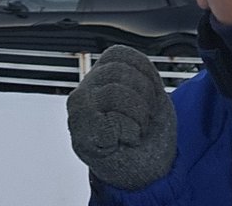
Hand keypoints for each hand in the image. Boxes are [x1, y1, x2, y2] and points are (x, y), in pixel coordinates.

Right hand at [67, 45, 175, 190]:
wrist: (149, 175)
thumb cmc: (150, 135)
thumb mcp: (152, 95)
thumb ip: (139, 71)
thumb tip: (129, 59)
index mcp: (101, 76)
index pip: (121, 54)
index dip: (146, 75)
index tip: (149, 98)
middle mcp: (85, 89)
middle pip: (119, 72)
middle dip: (144, 97)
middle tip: (142, 120)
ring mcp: (79, 112)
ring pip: (115, 93)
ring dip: (138, 117)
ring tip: (134, 131)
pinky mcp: (81, 136)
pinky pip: (113, 121)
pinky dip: (130, 133)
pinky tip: (124, 142)